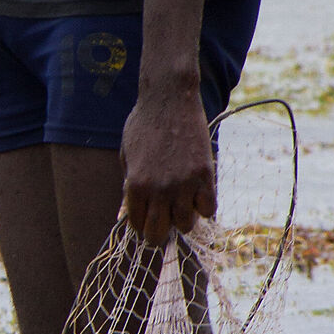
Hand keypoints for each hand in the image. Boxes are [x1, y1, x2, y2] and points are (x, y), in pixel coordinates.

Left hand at [120, 87, 215, 243]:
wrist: (170, 99)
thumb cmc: (144, 125)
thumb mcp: (126, 156)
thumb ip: (127, 186)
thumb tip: (125, 215)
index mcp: (134, 185)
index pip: (137, 226)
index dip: (142, 223)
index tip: (148, 216)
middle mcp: (158, 189)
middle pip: (158, 235)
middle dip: (160, 230)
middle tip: (164, 216)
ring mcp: (183, 184)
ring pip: (186, 225)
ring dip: (183, 218)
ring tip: (181, 203)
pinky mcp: (204, 175)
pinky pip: (208, 209)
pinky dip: (203, 206)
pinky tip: (197, 193)